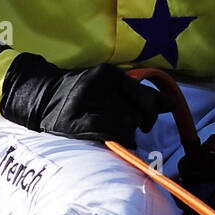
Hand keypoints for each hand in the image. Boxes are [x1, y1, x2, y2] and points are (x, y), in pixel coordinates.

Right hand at [0, 56, 162, 145]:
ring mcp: (84, 103)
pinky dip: (117, 139)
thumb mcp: (112, 86)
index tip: (146, 120)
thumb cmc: (85, 93)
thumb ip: (141, 94)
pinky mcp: (74, 122)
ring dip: (127, 133)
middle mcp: (97, 85)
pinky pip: (107, 133)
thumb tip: (170, 104)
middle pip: (135, 113)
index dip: (151, 112)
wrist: (44, 97)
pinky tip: (116, 141)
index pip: (144, 96)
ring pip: (123, 124)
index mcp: (108, 73)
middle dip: (137, 124)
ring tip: (118, 132)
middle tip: (131, 127)